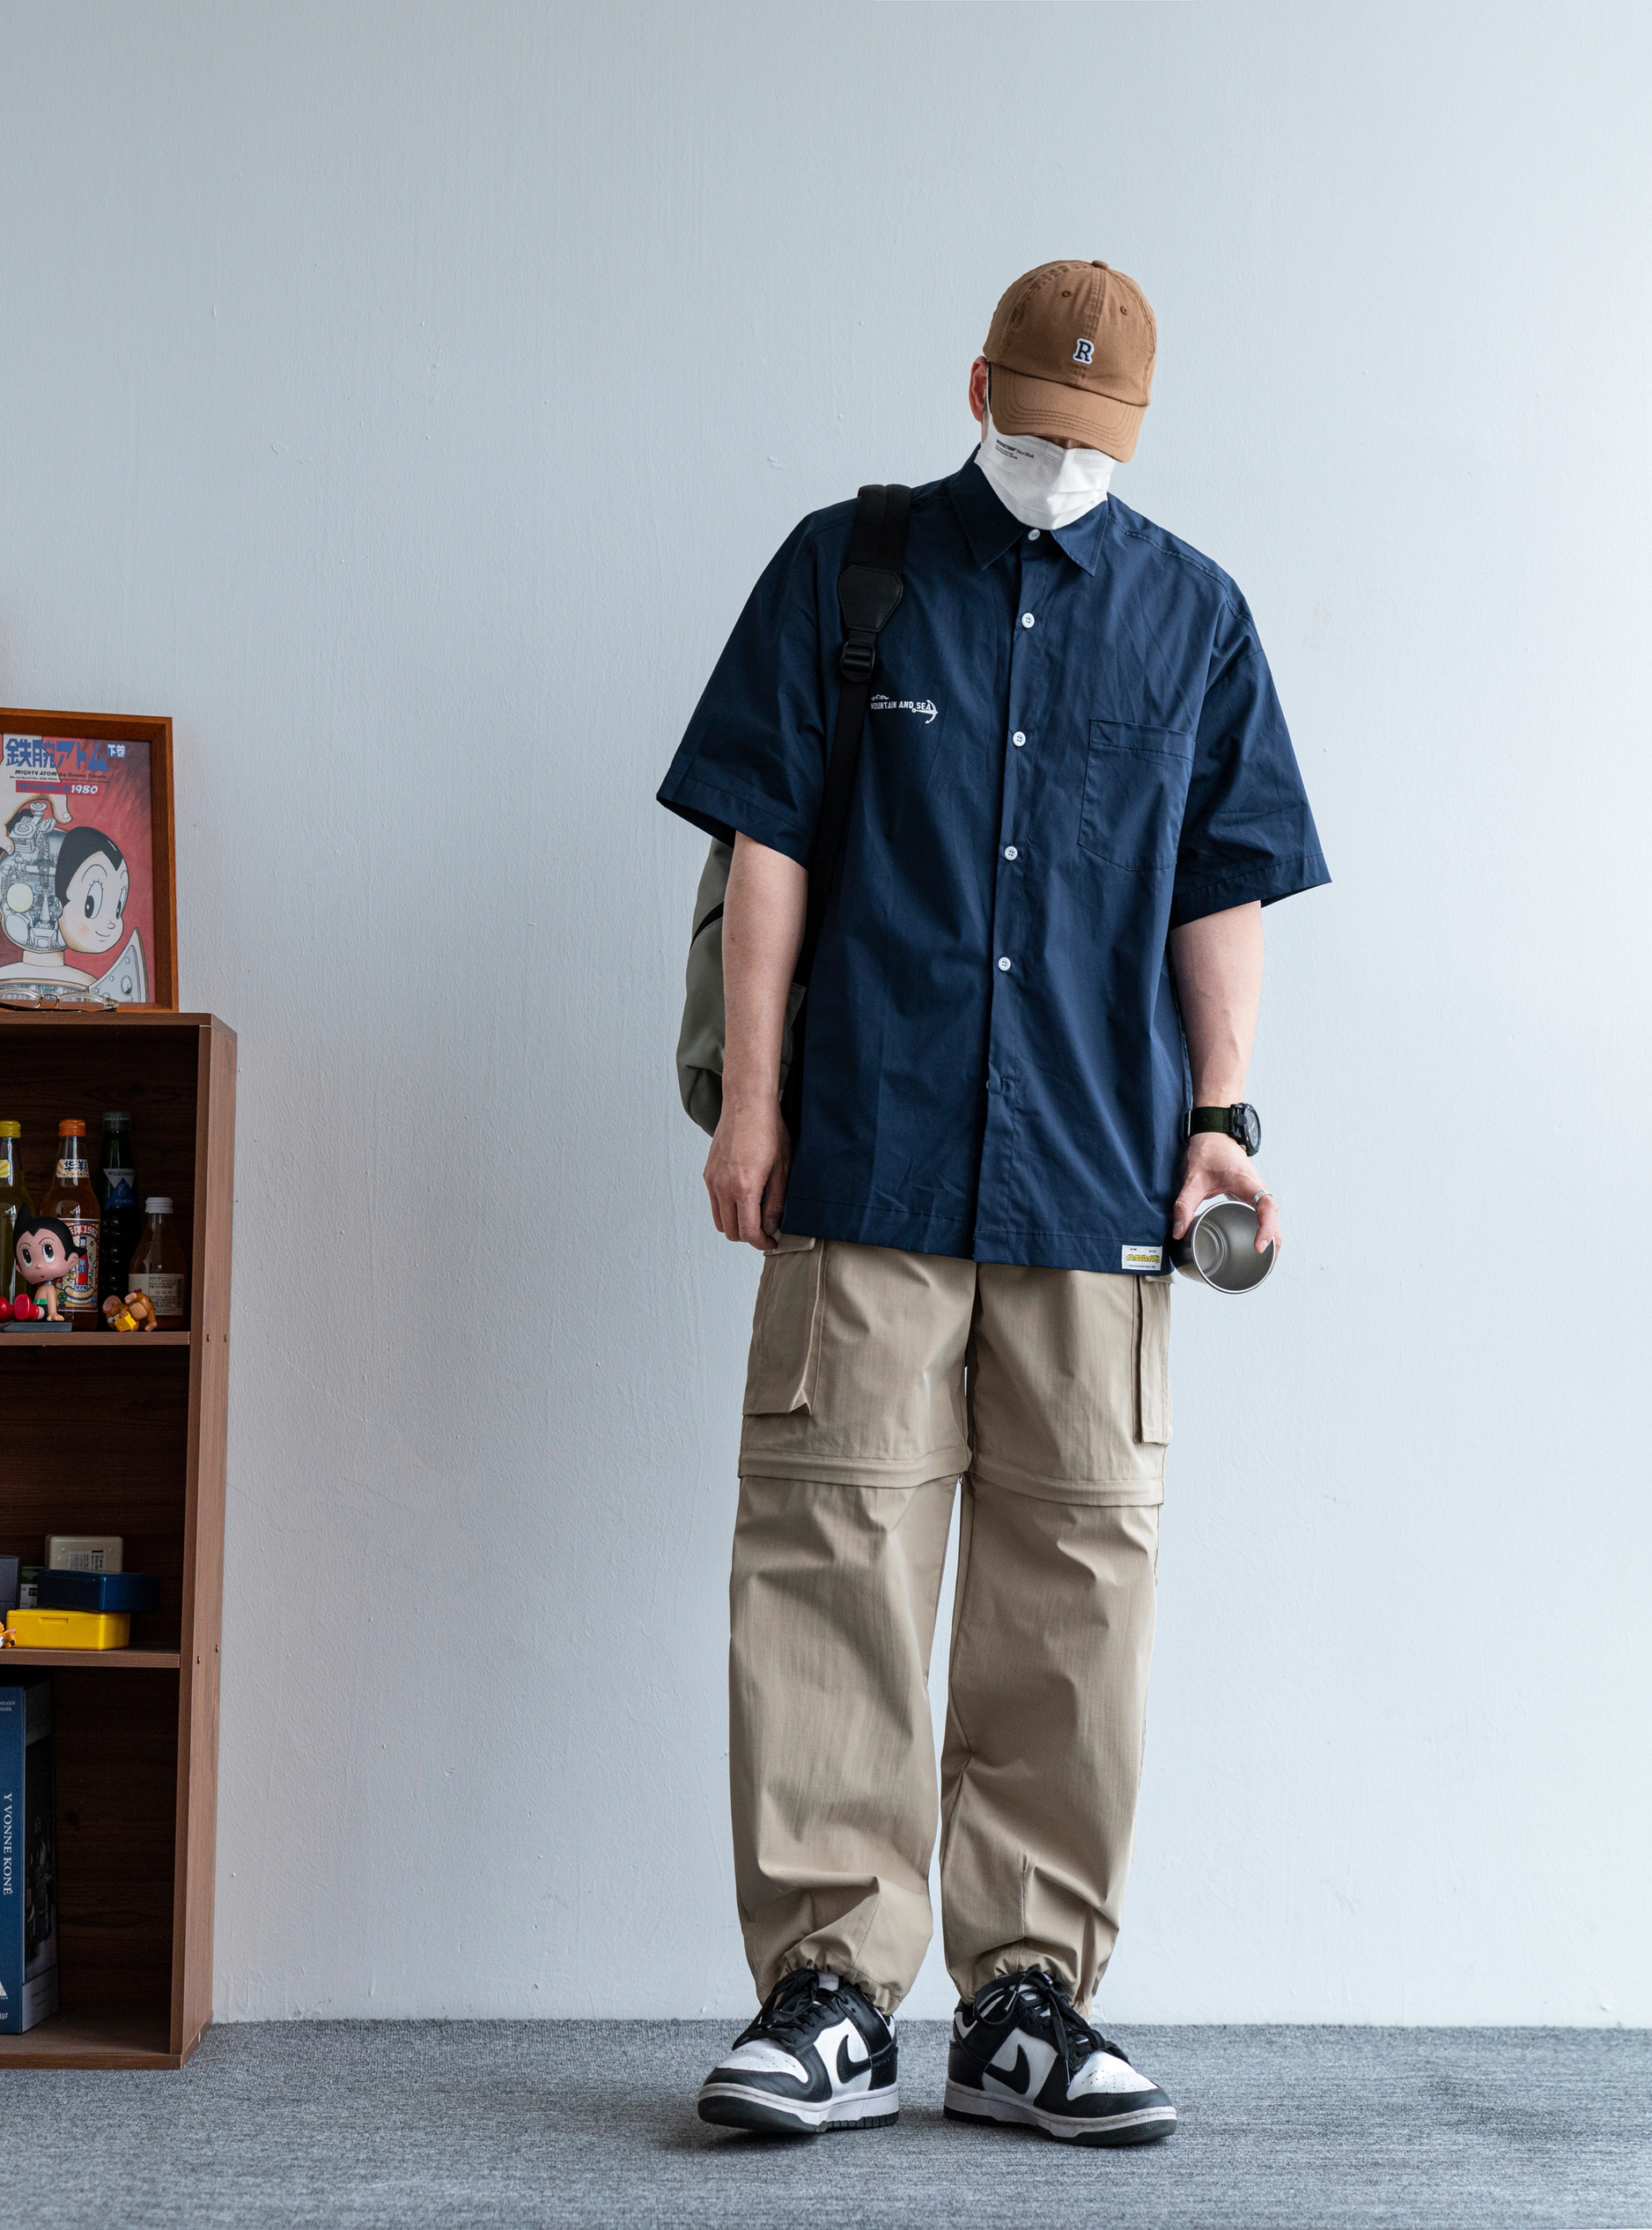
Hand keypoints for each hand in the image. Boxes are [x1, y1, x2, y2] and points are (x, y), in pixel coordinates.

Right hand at [704, 1093, 791, 1251]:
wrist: (747, 1104)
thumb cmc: (769, 1131)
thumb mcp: (782, 1169)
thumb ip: (776, 1203)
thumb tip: (771, 1227)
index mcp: (745, 1188)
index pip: (748, 1232)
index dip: (762, 1244)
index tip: (773, 1242)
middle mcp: (723, 1187)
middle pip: (731, 1232)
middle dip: (749, 1237)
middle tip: (766, 1232)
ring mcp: (712, 1181)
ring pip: (719, 1221)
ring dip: (736, 1225)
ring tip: (755, 1216)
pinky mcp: (708, 1174)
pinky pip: (714, 1203)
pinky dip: (727, 1209)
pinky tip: (743, 1198)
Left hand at [1171, 1133, 1280, 1255]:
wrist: (1215, 1134)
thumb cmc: (1208, 1152)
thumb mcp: (1193, 1179)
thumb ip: (1185, 1204)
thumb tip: (1179, 1231)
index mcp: (1249, 1184)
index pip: (1267, 1208)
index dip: (1267, 1229)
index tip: (1259, 1247)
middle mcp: (1259, 1190)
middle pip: (1275, 1221)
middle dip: (1273, 1245)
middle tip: (1264, 1269)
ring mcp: (1257, 1194)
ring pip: (1272, 1221)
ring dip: (1272, 1242)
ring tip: (1263, 1266)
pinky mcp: (1252, 1197)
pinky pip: (1264, 1217)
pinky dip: (1265, 1233)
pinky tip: (1256, 1248)